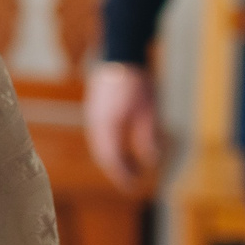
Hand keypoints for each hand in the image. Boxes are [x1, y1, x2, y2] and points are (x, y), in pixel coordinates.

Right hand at [86, 61, 160, 190]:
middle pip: (103, 154)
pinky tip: (120, 148)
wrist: (121, 56)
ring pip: (99, 145)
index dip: (122, 175)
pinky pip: (98, 135)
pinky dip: (108, 147)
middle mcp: (96, 123)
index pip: (112, 158)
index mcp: (109, 126)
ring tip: (129, 168)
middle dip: (117, 170)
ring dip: (112, 159)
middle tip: (131, 183)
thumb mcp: (149, 112)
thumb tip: (152, 161)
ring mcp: (92, 115)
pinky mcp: (94, 109)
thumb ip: (148, 137)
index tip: (132, 187)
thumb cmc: (138, 83)